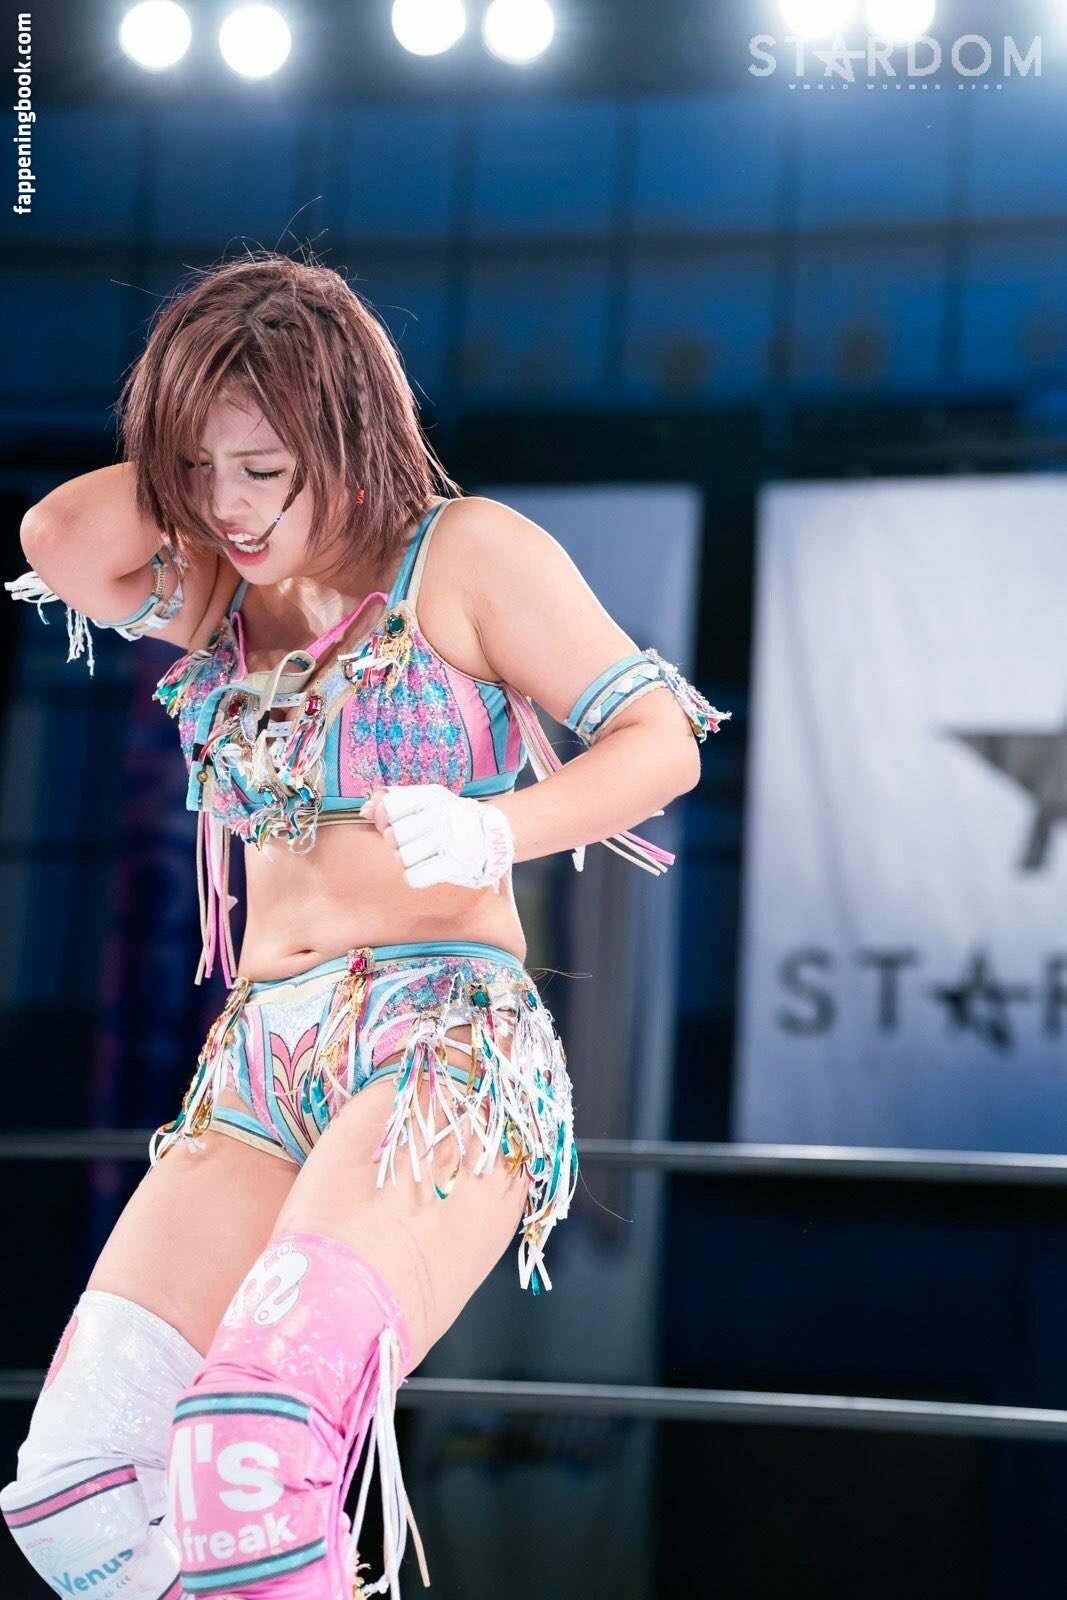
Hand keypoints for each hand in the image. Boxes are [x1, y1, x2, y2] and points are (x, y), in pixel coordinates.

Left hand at [363, 783, 514, 890]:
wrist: (493, 835)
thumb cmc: (452, 817)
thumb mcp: (428, 799)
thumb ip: (393, 800)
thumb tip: (364, 810)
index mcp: (431, 797)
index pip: (388, 808)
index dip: (384, 819)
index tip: (396, 822)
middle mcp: (439, 817)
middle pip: (392, 836)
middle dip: (398, 843)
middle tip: (415, 841)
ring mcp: (448, 842)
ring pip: (402, 858)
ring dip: (408, 860)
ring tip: (423, 855)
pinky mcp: (454, 866)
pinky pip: (414, 877)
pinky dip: (416, 876)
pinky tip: (426, 869)